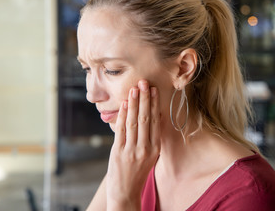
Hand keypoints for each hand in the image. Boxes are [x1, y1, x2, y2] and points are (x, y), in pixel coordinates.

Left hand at [106, 80, 160, 209]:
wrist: (126, 192)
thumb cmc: (138, 172)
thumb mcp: (149, 156)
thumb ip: (150, 138)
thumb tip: (151, 116)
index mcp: (155, 149)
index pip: (155, 122)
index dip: (154, 104)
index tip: (153, 91)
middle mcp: (145, 149)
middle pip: (145, 119)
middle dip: (144, 99)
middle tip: (144, 83)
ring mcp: (131, 150)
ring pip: (133, 122)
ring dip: (133, 103)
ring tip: (134, 89)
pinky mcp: (119, 152)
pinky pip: (121, 130)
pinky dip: (122, 115)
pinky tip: (124, 104)